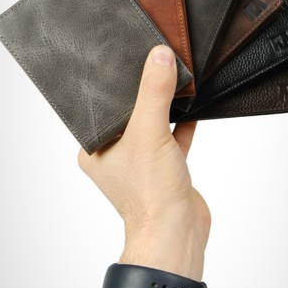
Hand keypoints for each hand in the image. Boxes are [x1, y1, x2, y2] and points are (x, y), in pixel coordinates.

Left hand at [78, 45, 210, 279]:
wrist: (177, 232)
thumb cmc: (150, 193)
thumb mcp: (149, 132)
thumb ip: (154, 92)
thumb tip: (160, 56)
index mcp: (96, 148)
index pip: (103, 106)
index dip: (115, 83)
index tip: (127, 58)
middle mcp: (115, 155)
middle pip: (130, 112)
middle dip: (144, 90)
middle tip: (153, 61)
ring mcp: (141, 162)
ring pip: (153, 124)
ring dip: (165, 105)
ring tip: (174, 77)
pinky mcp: (165, 168)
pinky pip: (172, 137)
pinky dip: (182, 122)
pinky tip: (192, 105)